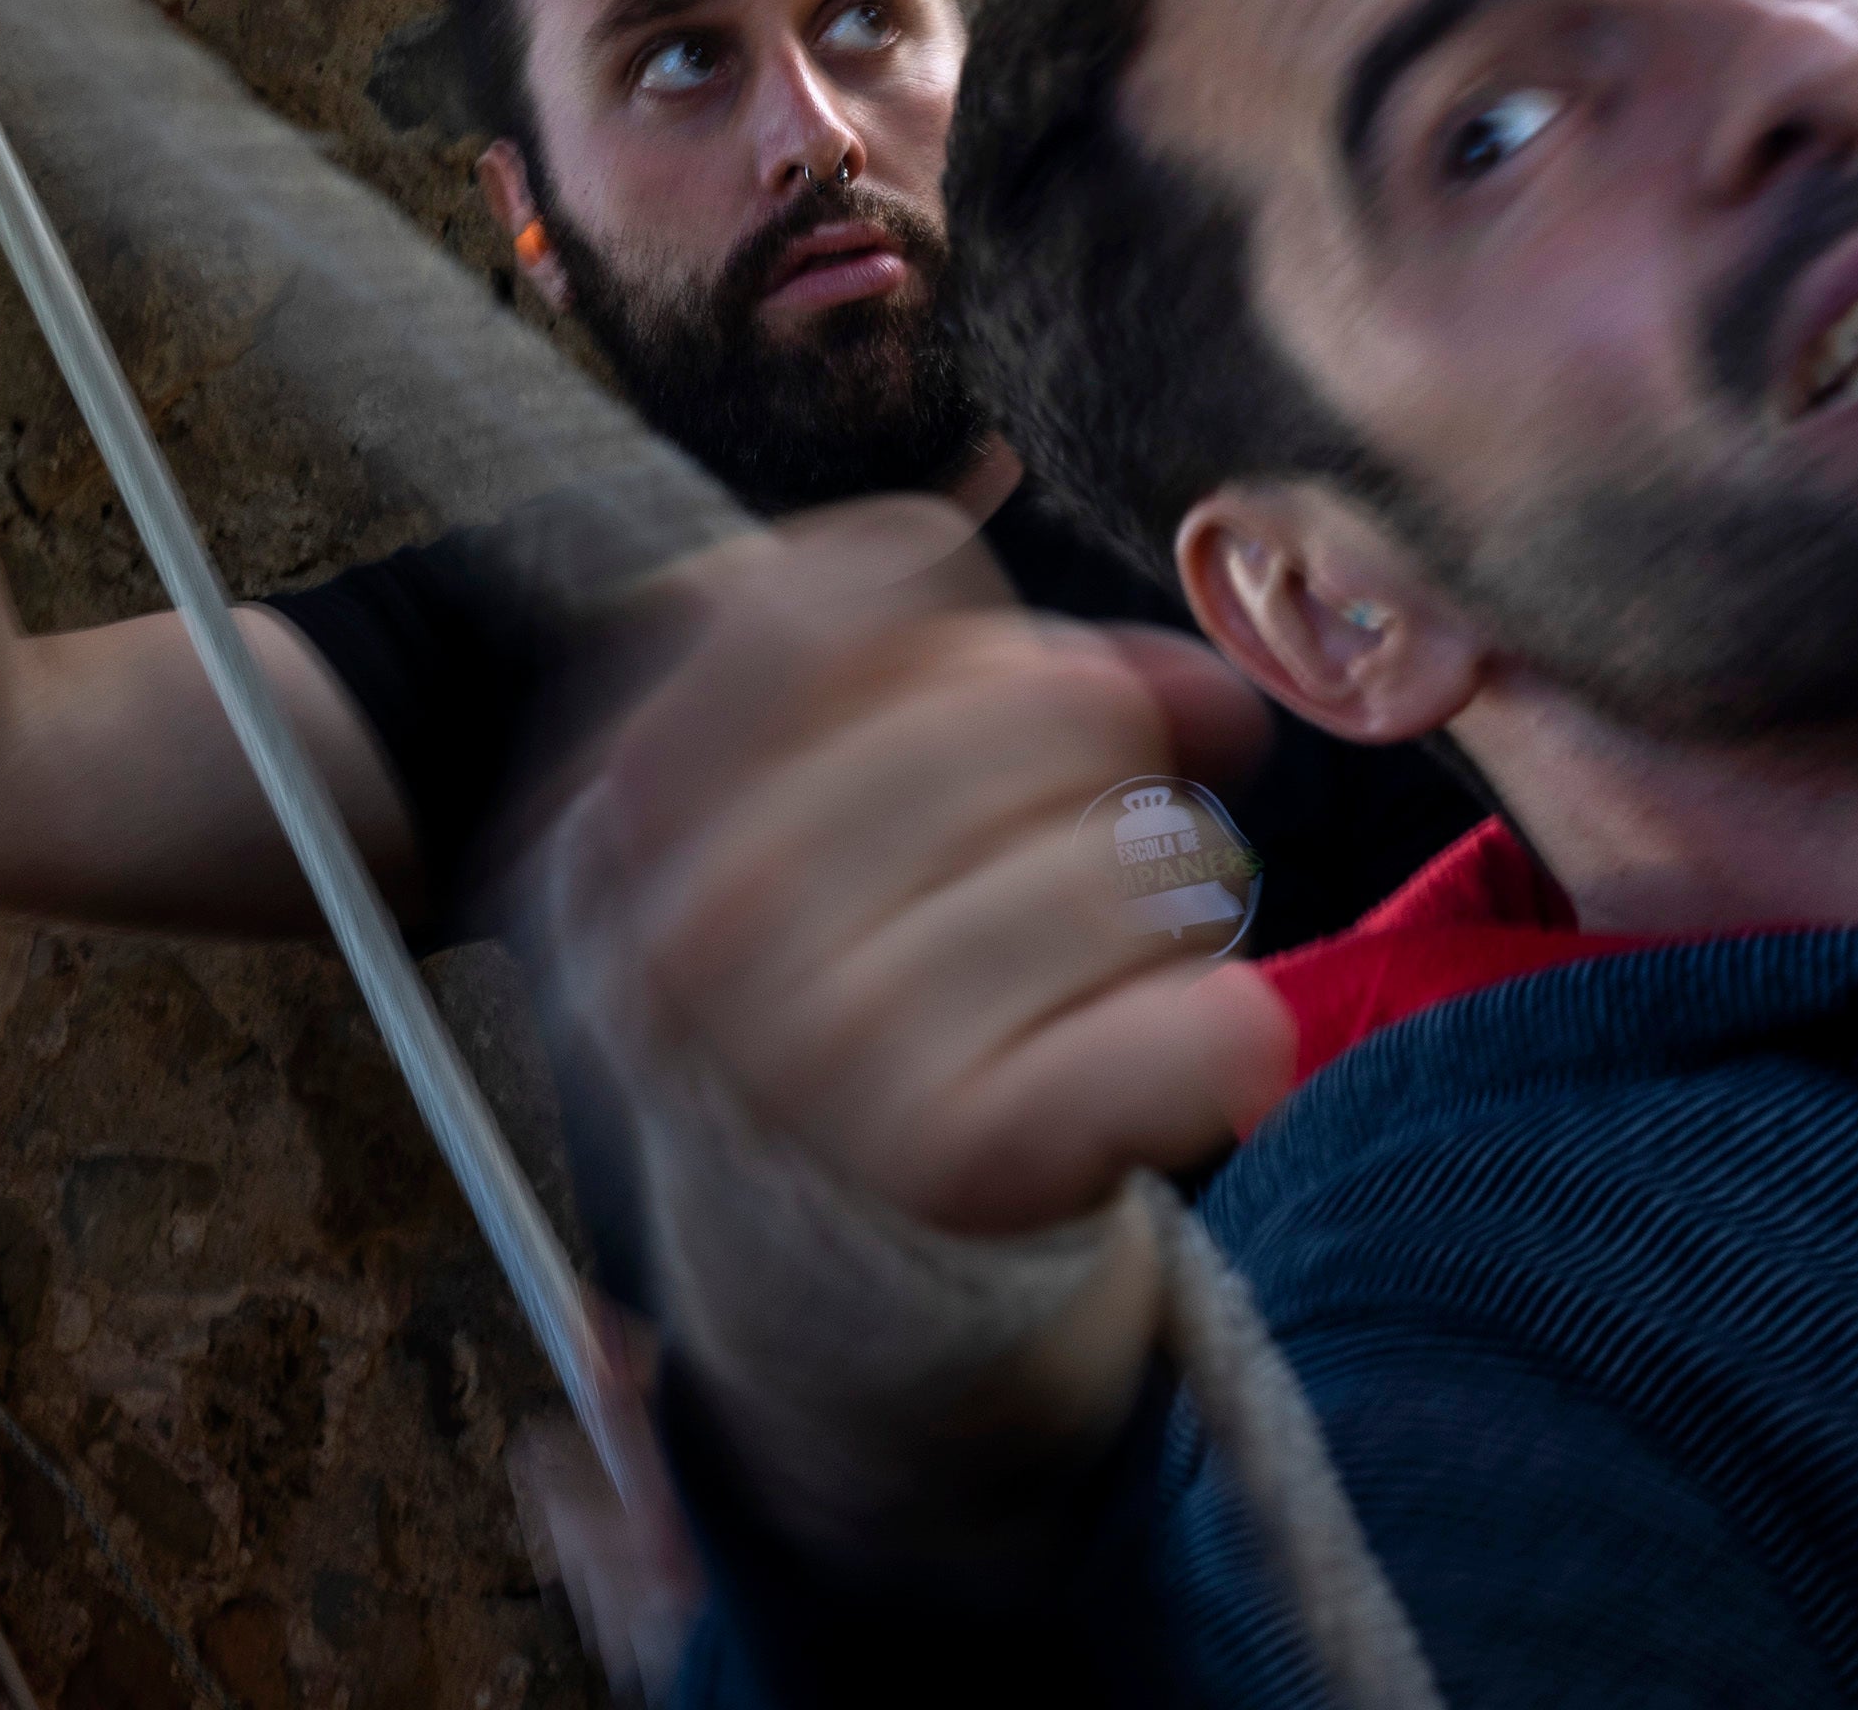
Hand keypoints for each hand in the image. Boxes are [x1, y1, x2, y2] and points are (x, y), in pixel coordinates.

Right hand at [531, 501, 1300, 1551]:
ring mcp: (827, 1050)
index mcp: (635, 801)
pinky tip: (1163, 1052)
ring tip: (1077, 980)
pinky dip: (1223, 1032)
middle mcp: (705, 921)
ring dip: (1158, 906)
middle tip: (1044, 869)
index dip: (974, 626)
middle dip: (1094, 771)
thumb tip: (1213, 693)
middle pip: (1046, 705)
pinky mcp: (971, 1167)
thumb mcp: (805, 802)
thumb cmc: (840, 971)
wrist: (821, 1268)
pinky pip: (1202, 1024)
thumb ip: (985, 678)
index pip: (857, 589)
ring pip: (1138, 860)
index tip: (987, 696)